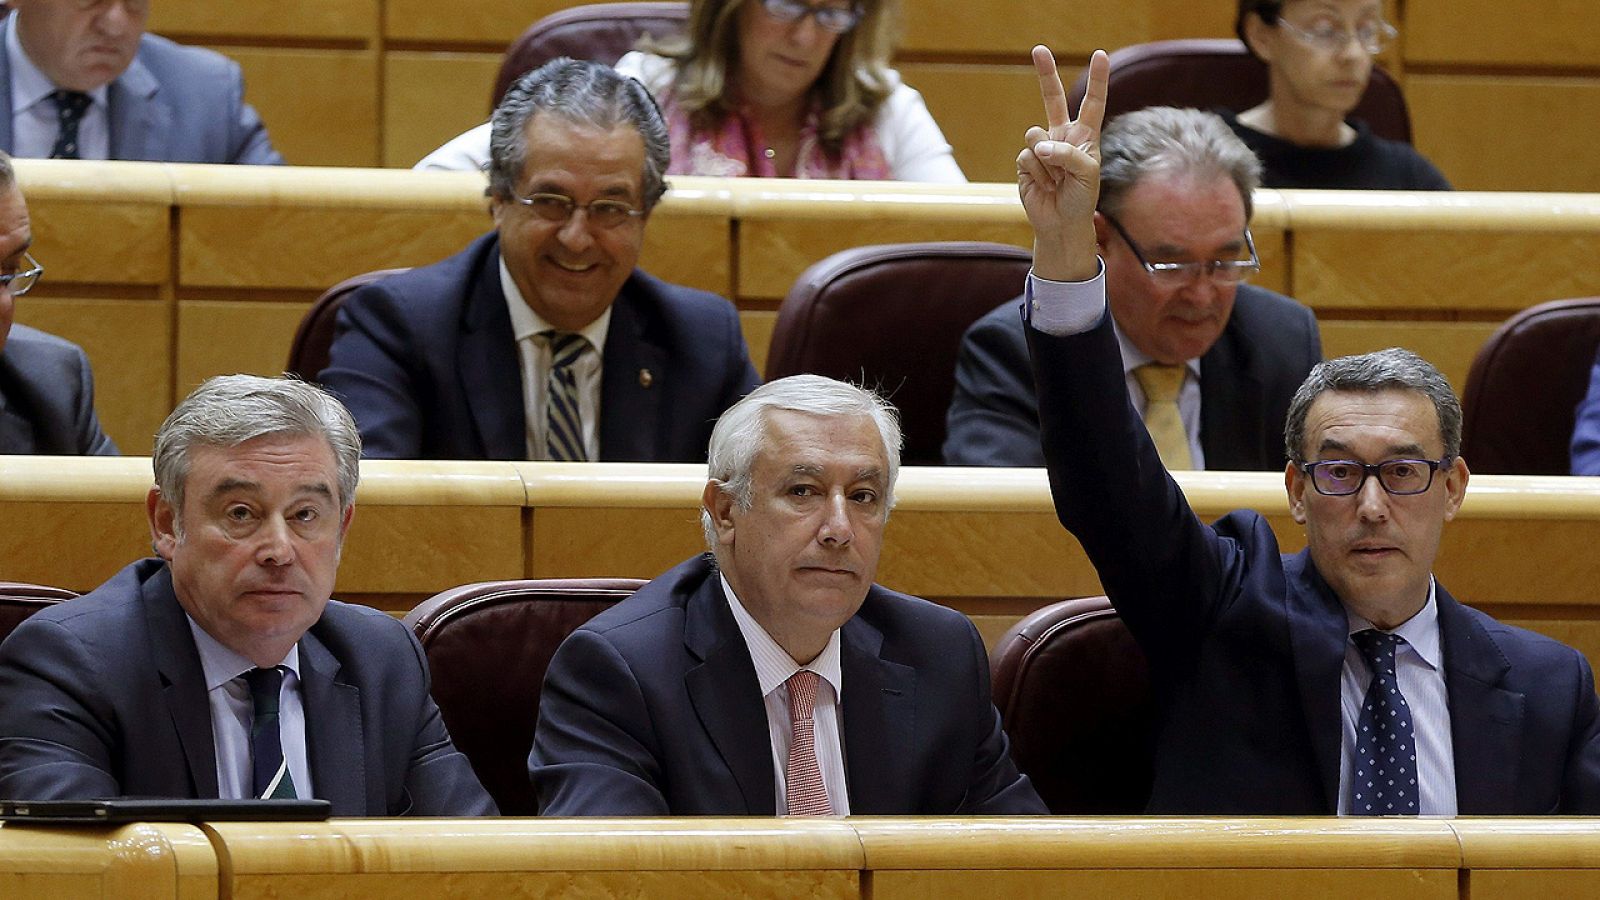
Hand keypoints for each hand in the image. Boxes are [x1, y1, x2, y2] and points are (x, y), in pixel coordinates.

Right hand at [1018, 46, 1108, 281]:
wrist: (1060, 224)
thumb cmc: (1081, 199)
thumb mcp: (1087, 175)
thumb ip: (1068, 155)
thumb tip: (1040, 146)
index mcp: (1085, 136)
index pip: (1093, 103)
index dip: (1097, 79)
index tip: (1100, 55)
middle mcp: (1062, 137)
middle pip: (1052, 99)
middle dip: (1045, 74)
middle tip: (1038, 50)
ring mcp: (1042, 148)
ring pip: (1035, 135)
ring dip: (1047, 161)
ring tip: (1056, 180)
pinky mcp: (1025, 162)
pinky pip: (1026, 157)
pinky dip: (1036, 173)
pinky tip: (1044, 186)